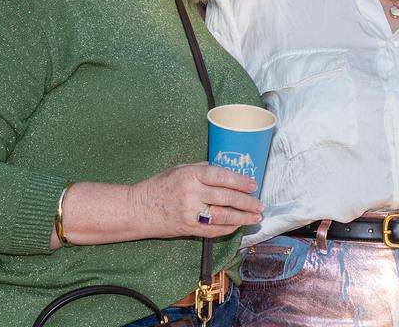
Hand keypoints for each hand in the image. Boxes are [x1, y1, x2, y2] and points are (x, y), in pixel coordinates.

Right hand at [125, 163, 263, 239]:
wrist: (138, 209)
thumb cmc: (160, 185)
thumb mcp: (180, 169)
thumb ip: (203, 169)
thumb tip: (227, 171)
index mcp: (191, 175)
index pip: (222, 177)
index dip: (241, 181)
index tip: (253, 185)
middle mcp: (192, 193)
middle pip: (227, 198)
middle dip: (247, 202)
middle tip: (260, 204)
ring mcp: (190, 212)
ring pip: (223, 216)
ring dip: (242, 217)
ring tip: (255, 216)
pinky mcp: (188, 228)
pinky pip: (213, 230)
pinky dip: (228, 228)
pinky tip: (238, 225)